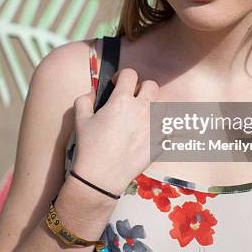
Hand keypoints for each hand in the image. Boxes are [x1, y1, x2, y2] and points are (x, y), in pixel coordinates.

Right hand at [72, 68, 159, 195]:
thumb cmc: (89, 147)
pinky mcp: (160, 141)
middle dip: (142, 89)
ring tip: (144, 118)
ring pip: (163, 106)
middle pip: (152, 86)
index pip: (130, 74)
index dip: (123, 77)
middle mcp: (141, 109)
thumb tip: (92, 93)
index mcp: (122, 100)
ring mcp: (153, 125)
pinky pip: (171, 130)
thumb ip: (85, 100)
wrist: (101, 177)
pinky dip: (166, 130)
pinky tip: (156, 135)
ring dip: (155, 108)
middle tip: (134, 99)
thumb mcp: (80, 119)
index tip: (118, 84)